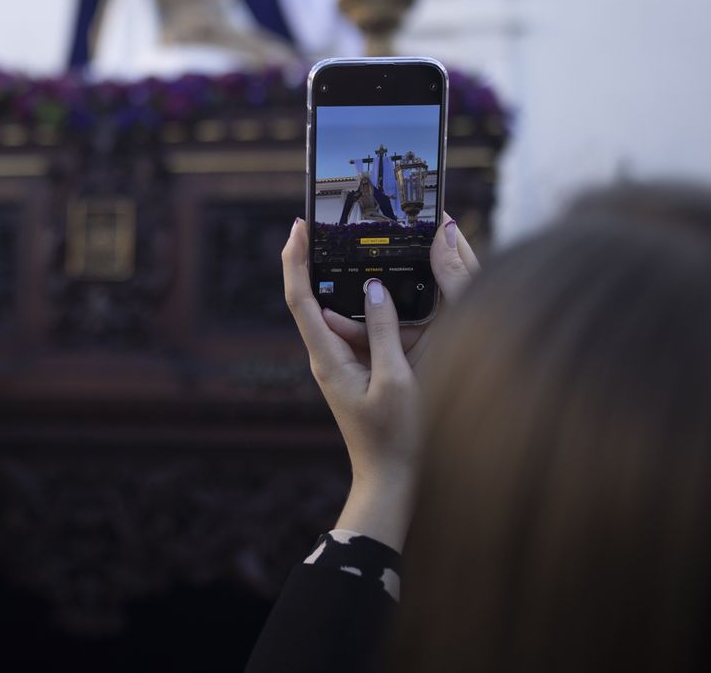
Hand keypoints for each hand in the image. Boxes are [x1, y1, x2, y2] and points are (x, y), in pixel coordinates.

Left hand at [281, 217, 477, 549]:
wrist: (393, 483)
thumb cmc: (396, 438)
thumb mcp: (398, 379)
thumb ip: (384, 331)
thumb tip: (373, 288)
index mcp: (327, 358)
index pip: (299, 299)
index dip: (294, 259)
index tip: (298, 226)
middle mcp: (327, 357)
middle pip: (326, 302)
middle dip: (345, 277)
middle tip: (368, 248)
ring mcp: (343, 364)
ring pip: (353, 319)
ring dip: (378, 307)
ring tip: (409, 301)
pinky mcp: (360, 371)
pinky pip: (368, 336)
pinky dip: (387, 324)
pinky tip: (415, 319)